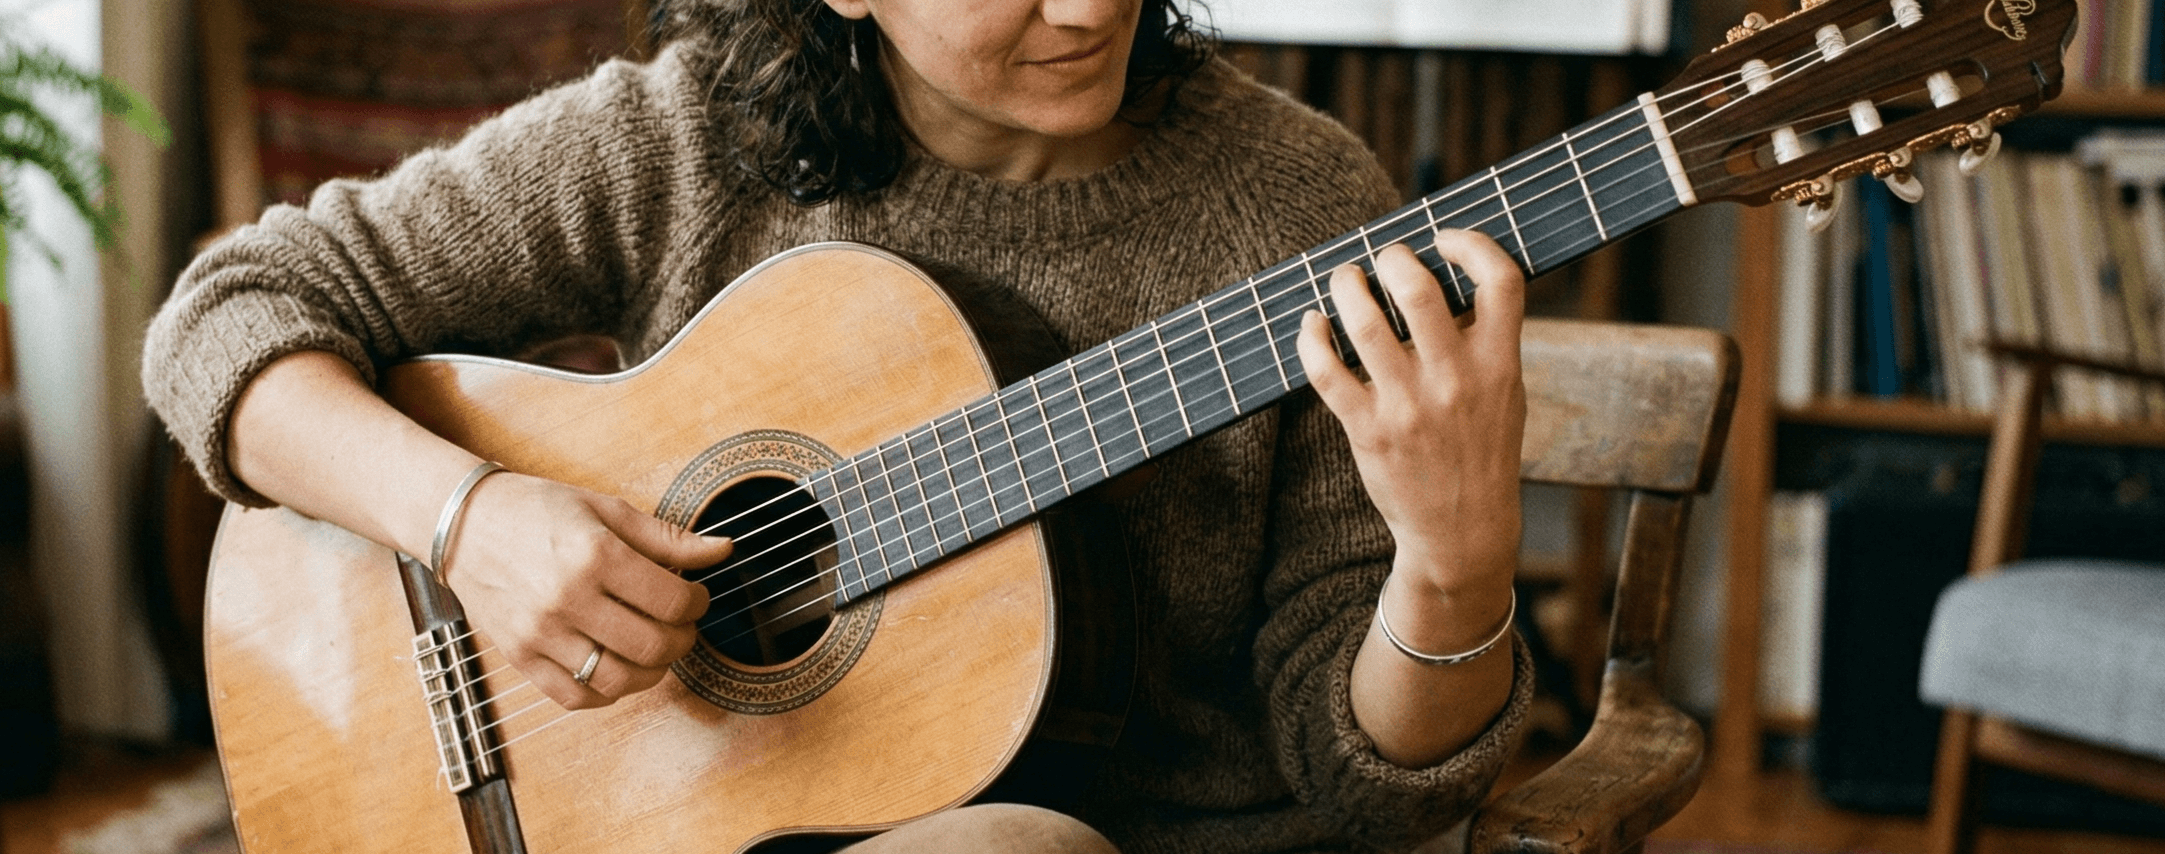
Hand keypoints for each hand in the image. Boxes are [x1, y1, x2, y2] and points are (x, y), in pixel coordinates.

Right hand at [439, 472, 732, 708]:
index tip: (696, 597)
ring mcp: (541, 633)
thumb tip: (723, 550)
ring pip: (618, 680)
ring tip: (653, 650)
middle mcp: (568, 599)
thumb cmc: (537, 510)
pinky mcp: (520, 657)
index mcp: (594, 555)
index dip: (698, 603)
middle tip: (681, 626)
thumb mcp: (606, 509)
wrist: (463, 524)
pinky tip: (617, 669)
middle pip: (652, 645)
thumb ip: (667, 537)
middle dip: (682, 640)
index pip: (673, 600)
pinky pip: (576, 697)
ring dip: (650, 671)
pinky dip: (606, 693)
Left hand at [1293, 229, 1525, 595]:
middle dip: (1392, 258)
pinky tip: (1314, 325)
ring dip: (1346, 286)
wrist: (1462, 530)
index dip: (1471, 244)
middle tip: (1383, 259)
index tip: (1443, 240)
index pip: (1500, 280)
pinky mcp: (1369, 430)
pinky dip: (1312, 337)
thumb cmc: (1480, 451)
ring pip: (1364, 322)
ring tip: (1345, 280)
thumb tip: (1444, 275)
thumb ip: (1485, 340)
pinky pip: (1326, 370)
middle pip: (1418, 290)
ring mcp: (1409, 406)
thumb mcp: (1505, 394)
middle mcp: (1456, 381)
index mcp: (1500, 364)